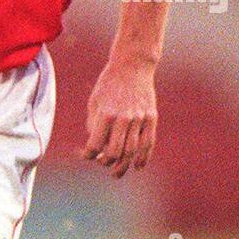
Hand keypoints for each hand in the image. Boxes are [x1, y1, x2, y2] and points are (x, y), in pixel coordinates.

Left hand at [83, 57, 157, 177]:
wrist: (132, 66)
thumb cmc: (108, 86)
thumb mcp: (94, 103)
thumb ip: (94, 125)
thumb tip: (96, 148)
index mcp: (106, 114)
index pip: (95, 145)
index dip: (89, 154)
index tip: (87, 155)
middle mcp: (123, 118)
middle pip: (115, 152)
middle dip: (106, 163)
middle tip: (103, 164)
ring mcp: (140, 118)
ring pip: (132, 151)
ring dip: (124, 165)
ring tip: (116, 173)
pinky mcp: (151, 117)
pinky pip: (149, 143)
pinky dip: (144, 157)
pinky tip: (138, 166)